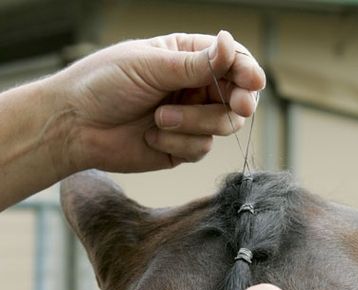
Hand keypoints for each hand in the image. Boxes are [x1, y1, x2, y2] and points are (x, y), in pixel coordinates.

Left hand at [49, 30, 264, 173]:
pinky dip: (177, 144)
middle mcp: (194, 87)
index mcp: (187, 56)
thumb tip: (230, 44)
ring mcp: (190, 119)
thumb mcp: (150, 66)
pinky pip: (200, 149)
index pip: (231, 61)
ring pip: (222, 124)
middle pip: (237, 96)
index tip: (253, 81)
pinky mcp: (182, 148)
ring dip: (194, 123)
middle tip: (237, 106)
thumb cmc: (104, 84)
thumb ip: (194, 64)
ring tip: (159, 120)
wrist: (75, 127)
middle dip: (236, 102)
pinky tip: (150, 136)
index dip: (247, 71)